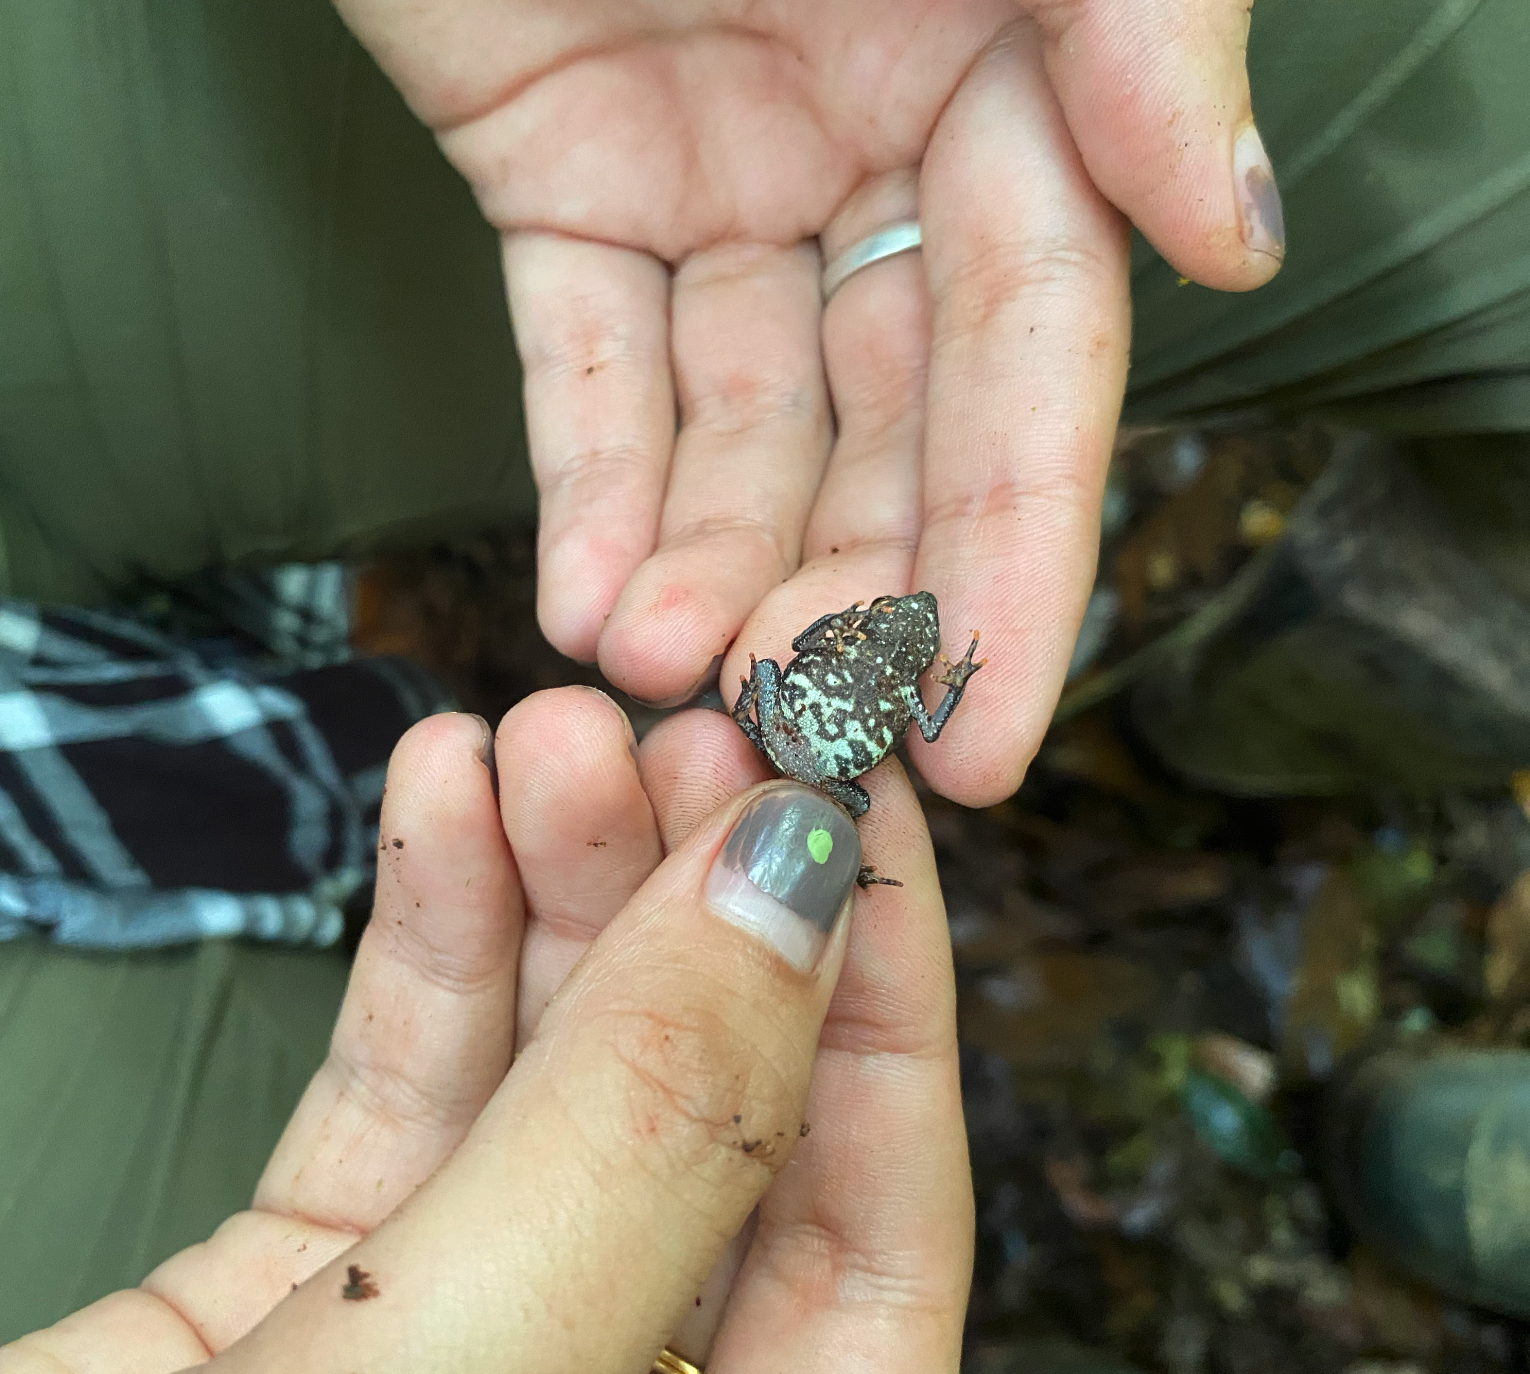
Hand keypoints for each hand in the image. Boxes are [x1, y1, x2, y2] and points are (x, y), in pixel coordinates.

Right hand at [1, 694, 969, 1371]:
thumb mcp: (471, 1372)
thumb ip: (647, 1142)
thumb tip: (794, 886)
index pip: (877, 1227)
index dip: (879, 992)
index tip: (851, 793)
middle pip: (713, 1121)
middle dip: (695, 904)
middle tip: (678, 733)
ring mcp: (474, 1341)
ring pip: (558, 1076)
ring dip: (557, 885)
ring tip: (544, 734)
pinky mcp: (316, 1295)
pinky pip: (403, 1087)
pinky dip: (428, 934)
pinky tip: (442, 789)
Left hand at [337, 0, 1280, 806]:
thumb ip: (1140, 32)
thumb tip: (1234, 240)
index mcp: (1024, 84)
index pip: (1035, 368)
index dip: (1015, 559)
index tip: (988, 740)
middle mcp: (886, 150)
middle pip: (888, 430)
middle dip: (854, 595)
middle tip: (805, 735)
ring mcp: (721, 176)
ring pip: (739, 425)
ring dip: (709, 566)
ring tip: (666, 682)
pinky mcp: (561, 176)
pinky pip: (589, 356)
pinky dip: (590, 481)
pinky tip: (586, 605)